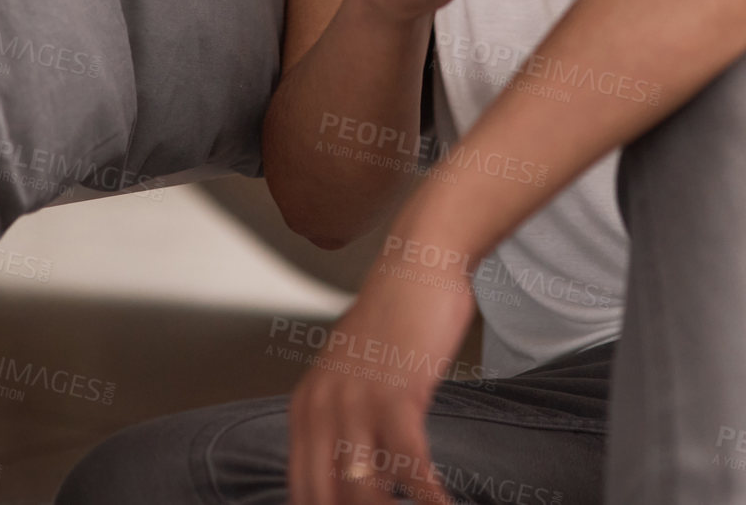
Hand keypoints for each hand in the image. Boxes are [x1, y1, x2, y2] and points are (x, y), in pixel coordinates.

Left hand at [288, 238, 475, 502]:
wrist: (418, 265)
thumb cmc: (394, 321)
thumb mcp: (351, 374)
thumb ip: (345, 423)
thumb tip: (360, 478)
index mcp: (305, 407)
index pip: (302, 491)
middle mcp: (321, 409)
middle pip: (328, 499)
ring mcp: (355, 403)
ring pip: (364, 494)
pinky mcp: (395, 396)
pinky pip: (410, 467)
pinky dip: (429, 496)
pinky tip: (443, 504)